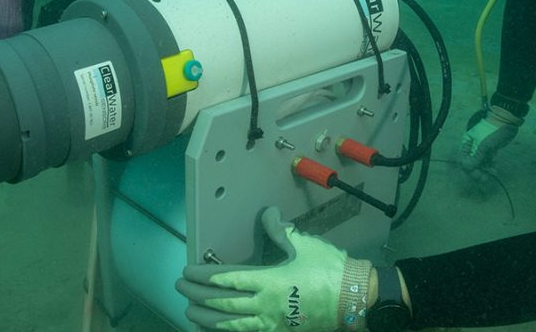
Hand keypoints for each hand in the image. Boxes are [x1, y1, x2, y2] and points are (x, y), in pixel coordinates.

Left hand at [176, 207, 372, 331]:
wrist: (354, 298)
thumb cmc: (329, 269)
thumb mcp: (304, 244)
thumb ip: (280, 230)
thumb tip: (268, 214)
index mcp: (268, 280)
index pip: (226, 279)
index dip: (204, 276)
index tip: (188, 271)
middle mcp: (265, 304)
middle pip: (222, 303)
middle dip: (198, 297)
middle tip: (181, 289)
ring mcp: (271, 322)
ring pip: (230, 324)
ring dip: (207, 319)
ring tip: (190, 314)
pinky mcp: (280, 331)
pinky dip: (229, 331)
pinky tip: (220, 329)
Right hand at [458, 106, 521, 191]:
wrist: (507, 122)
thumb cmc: (492, 131)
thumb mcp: (484, 145)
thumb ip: (476, 157)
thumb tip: (467, 168)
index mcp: (467, 143)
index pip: (463, 159)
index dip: (468, 168)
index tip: (476, 173)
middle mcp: (472, 147)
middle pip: (471, 164)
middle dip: (477, 171)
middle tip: (485, 178)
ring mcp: (481, 149)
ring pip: (479, 164)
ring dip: (485, 170)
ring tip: (493, 172)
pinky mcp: (489, 151)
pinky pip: (487, 162)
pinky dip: (490, 166)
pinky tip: (495, 168)